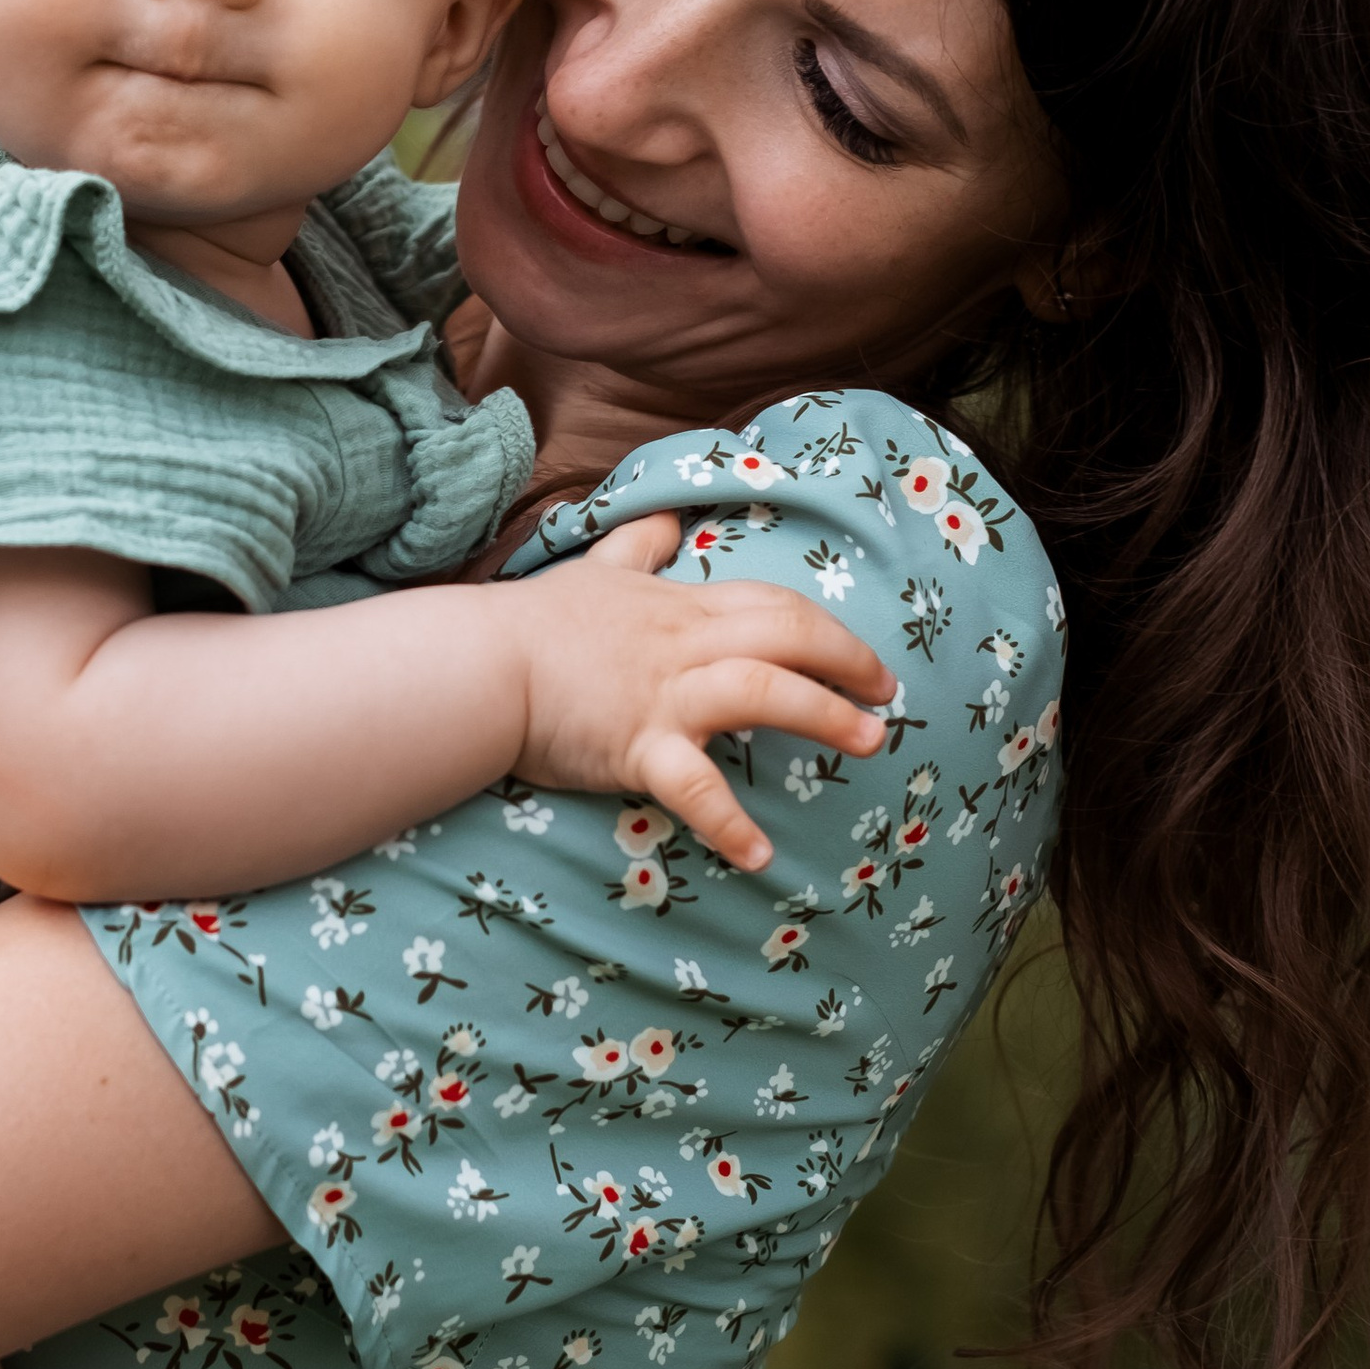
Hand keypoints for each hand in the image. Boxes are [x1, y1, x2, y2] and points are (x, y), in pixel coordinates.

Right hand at [503, 513, 888, 868]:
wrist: (482, 666)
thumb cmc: (536, 623)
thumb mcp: (597, 569)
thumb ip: (640, 545)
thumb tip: (669, 515)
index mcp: (681, 609)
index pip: (773, 605)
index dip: (828, 629)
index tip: (864, 659)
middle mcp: (685, 647)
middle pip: (787, 635)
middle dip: (849, 661)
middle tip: (887, 696)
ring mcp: (664, 695)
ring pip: (762, 690)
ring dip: (824, 716)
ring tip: (869, 743)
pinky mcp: (636, 746)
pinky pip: (694, 785)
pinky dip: (729, 822)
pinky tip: (759, 853)